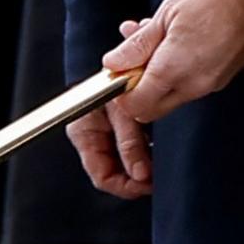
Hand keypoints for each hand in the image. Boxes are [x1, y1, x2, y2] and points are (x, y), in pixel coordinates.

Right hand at [71, 69, 156, 200]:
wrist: (122, 56)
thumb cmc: (115, 75)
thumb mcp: (123, 112)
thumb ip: (130, 145)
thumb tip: (139, 175)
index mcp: (83, 133)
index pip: (101, 175)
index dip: (124, 186)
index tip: (146, 187)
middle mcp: (92, 135)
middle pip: (114, 172)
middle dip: (136, 179)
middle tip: (157, 179)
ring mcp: (107, 131)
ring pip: (125, 163)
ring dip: (143, 166)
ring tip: (160, 165)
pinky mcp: (121, 125)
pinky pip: (133, 148)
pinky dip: (146, 153)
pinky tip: (157, 150)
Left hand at [109, 0, 243, 124]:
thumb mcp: (168, 13)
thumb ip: (138, 44)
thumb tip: (115, 61)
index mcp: (175, 71)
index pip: (136, 106)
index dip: (120, 92)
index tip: (116, 70)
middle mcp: (194, 85)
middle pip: (152, 107)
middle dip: (136, 86)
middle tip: (131, 55)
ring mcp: (211, 83)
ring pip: (171, 93)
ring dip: (155, 72)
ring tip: (152, 36)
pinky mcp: (223, 76)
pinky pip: (190, 82)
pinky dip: (175, 68)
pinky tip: (173, 39)